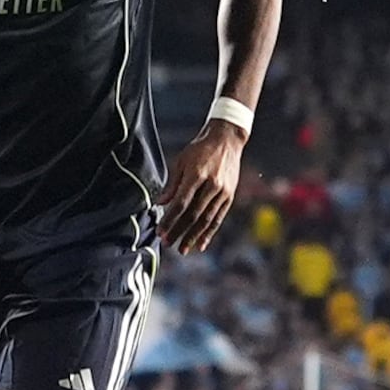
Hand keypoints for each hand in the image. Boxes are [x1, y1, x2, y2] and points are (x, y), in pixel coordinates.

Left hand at [159, 120, 245, 253]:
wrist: (227, 139)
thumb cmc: (200, 149)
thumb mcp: (181, 161)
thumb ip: (172, 184)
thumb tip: (159, 204)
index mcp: (197, 175)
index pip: (181, 204)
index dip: (170, 220)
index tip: (160, 231)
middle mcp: (212, 185)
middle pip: (193, 215)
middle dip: (179, 232)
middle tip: (167, 244)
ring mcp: (223, 192)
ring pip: (206, 220)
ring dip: (193, 237)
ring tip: (183, 249)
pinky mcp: (230, 196)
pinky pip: (218, 218)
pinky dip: (209, 233)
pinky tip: (201, 244)